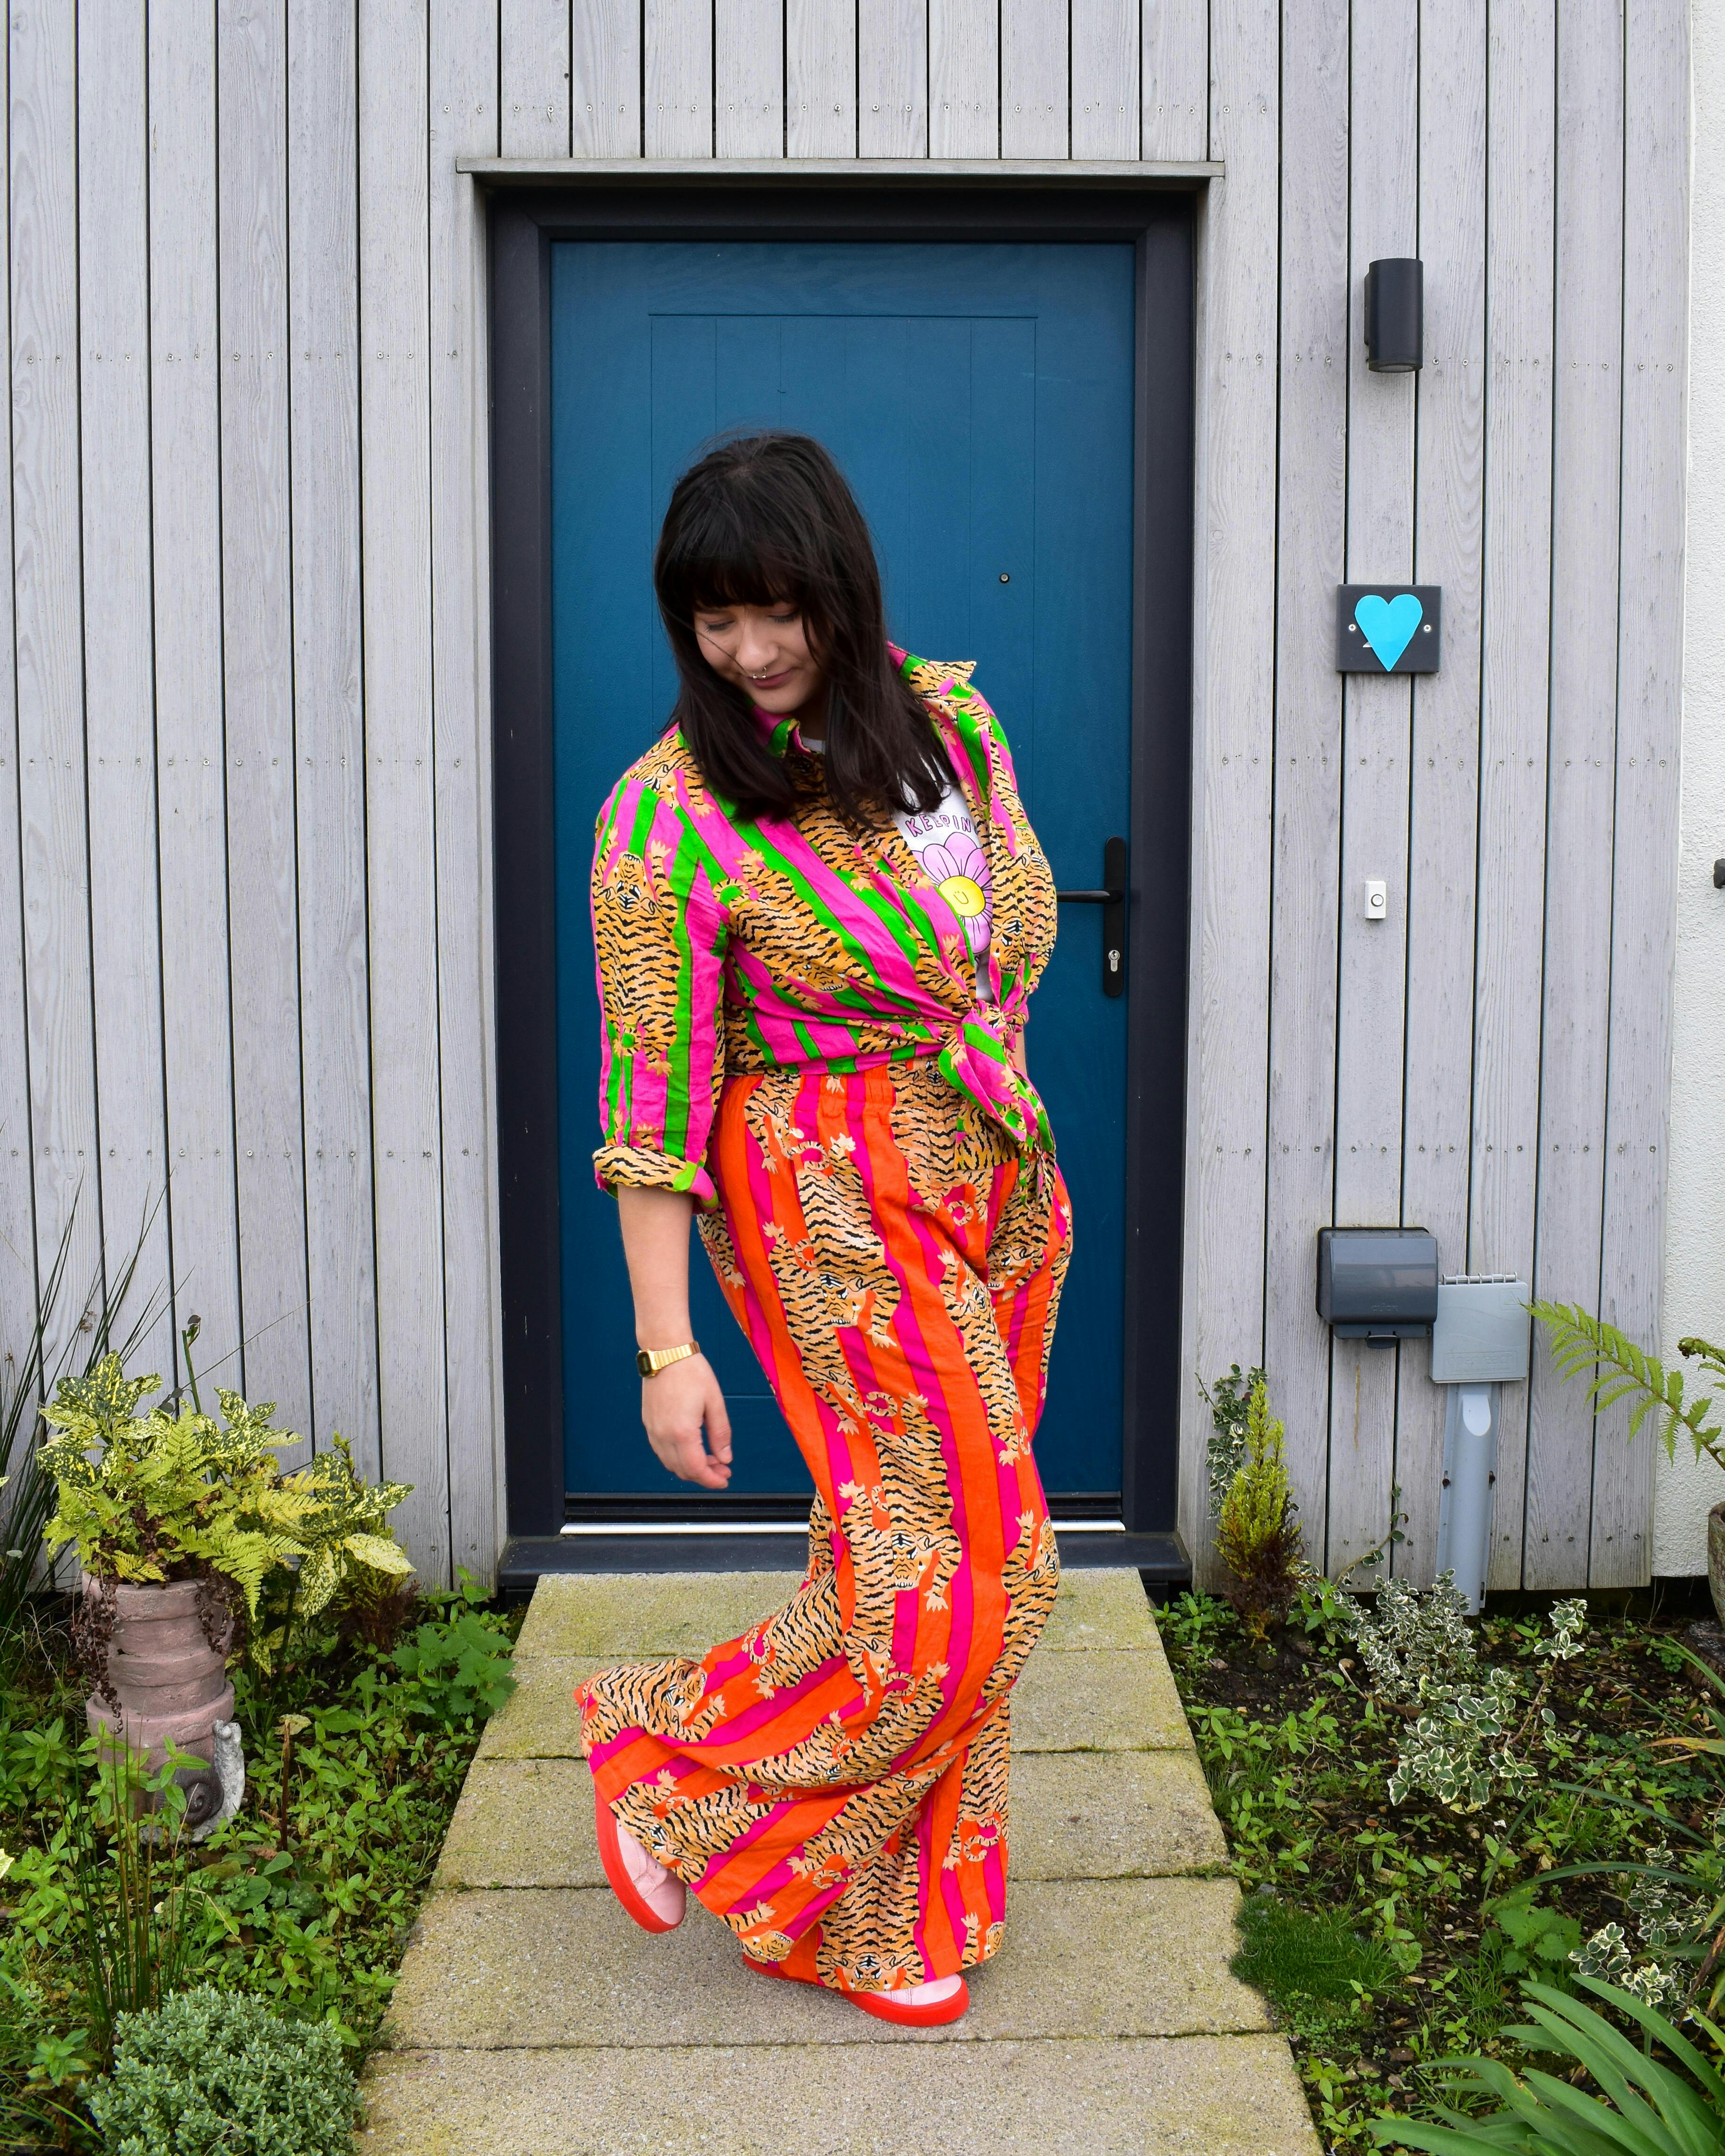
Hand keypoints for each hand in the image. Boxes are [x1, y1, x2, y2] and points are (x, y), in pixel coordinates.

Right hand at [640, 1353, 732, 1487]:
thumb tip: (725, 1458)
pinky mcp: (648, 1424)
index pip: (696, 1469)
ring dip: (690, 1468)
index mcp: (682, 1431)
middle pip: (682, 1471)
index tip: (724, 1480)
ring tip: (710, 1459)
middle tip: (722, 1468)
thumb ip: (720, 1434)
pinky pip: (661, 1451)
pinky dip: (677, 1457)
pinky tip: (692, 1449)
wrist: (666, 1352)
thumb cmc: (691, 1372)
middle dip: (704, 1475)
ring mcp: (653, 1430)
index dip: (711, 1480)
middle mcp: (663, 1435)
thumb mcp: (715, 1402)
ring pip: (670, 1463)